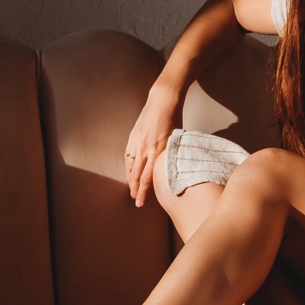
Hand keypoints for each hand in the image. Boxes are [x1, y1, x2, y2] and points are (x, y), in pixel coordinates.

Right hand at [125, 86, 181, 206]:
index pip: (147, 178)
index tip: (141, 202)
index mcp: (157, 152)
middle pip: (137, 176)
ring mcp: (136, 143)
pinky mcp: (132, 138)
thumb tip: (170, 171)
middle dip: (135, 190)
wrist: (162, 102)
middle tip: (135, 201)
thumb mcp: (176, 140)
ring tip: (132, 190)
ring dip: (130, 180)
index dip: (143, 192)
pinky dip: (128, 167)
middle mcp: (144, 150)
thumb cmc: (174, 120)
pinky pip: (128, 157)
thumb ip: (170, 156)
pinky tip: (130, 174)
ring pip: (130, 167)